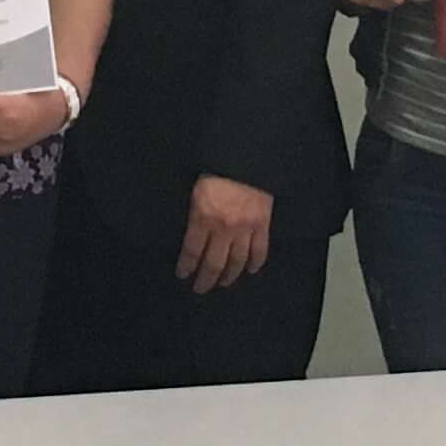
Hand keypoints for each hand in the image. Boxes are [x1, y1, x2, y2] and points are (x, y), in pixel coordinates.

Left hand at [177, 175, 275, 293]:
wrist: (246, 157)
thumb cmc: (217, 169)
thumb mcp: (196, 190)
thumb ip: (195, 215)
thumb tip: (193, 236)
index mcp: (203, 217)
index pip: (191, 252)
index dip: (186, 267)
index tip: (183, 275)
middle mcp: (223, 228)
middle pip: (213, 263)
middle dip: (206, 279)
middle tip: (201, 288)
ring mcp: (245, 228)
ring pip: (237, 262)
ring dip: (229, 275)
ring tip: (223, 282)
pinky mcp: (262, 225)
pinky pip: (260, 250)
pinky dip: (256, 263)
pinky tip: (251, 270)